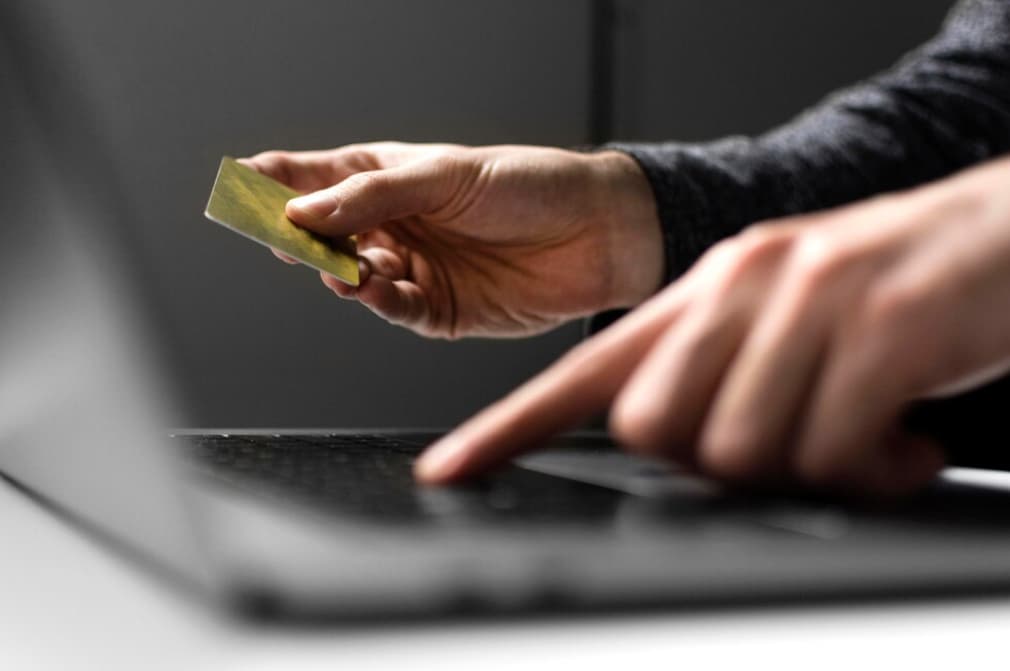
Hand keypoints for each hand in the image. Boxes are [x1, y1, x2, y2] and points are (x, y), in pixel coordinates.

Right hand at [239, 143, 661, 337]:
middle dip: (300, 237)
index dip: (275, 183)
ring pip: (351, 275)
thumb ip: (373, 195)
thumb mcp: (447, 175)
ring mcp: (412, 268)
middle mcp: (394, 225)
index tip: (237, 187)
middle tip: (280, 239)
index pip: (316, 178)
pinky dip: (377, 300)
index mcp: (389, 178)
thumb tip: (302, 211)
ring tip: (338, 267)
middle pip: (324, 234)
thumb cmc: (529, 185)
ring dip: (338, 272)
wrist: (598, 233)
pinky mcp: (436, 309)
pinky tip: (372, 286)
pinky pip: (392, 308)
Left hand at [414, 156, 1009, 495]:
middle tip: (790, 446)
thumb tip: (678, 452)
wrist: (1000, 233)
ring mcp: (808, 303)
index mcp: (702, 290)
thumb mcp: (780, 320)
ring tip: (863, 440)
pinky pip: (832, 450)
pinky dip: (871, 470)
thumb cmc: (884, 291)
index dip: (508, 428)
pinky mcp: (882, 328)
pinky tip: (905, 441)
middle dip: (713, 465)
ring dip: (808, 469)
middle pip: (653, 427)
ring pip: (739, 450)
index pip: (582, 372)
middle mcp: (740, 286)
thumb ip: (716, 376)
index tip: (450, 469)